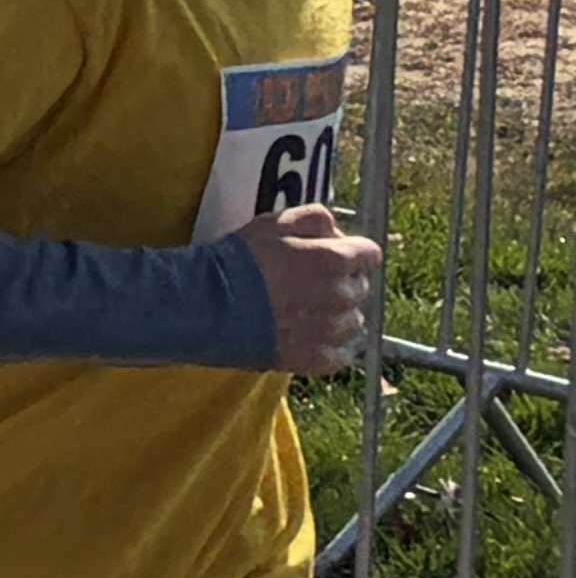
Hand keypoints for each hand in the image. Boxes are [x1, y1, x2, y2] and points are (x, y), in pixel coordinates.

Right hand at [254, 203, 382, 374]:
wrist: (207, 306)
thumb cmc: (237, 261)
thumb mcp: (271, 223)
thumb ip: (312, 219)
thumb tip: (334, 228)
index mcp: (334, 259)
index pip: (370, 253)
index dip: (352, 252)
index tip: (335, 255)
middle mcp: (341, 295)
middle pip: (361, 287)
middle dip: (342, 282)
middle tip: (308, 283)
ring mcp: (331, 330)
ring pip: (354, 321)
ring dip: (337, 315)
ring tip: (304, 311)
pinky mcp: (317, 359)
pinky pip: (342, 354)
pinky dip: (330, 346)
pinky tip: (306, 335)